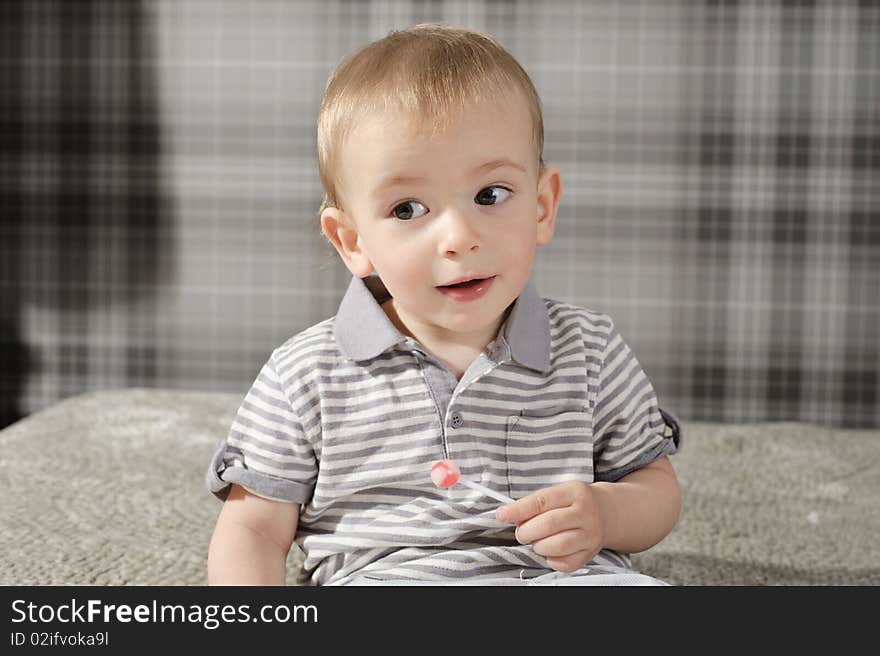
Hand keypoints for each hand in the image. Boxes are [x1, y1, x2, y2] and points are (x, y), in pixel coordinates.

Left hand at [495, 480, 609, 572]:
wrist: (607, 512)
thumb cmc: (574, 502)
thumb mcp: (559, 492)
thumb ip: (535, 503)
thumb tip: (510, 515)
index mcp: (573, 492)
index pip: (542, 501)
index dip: (519, 510)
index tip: (501, 515)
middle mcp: (585, 513)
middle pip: (549, 524)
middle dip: (527, 531)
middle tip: (522, 533)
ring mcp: (590, 535)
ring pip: (558, 546)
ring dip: (539, 546)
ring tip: (537, 541)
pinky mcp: (590, 553)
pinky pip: (566, 563)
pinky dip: (551, 560)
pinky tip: (550, 551)